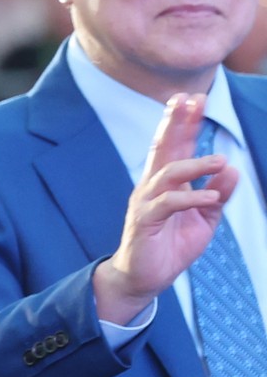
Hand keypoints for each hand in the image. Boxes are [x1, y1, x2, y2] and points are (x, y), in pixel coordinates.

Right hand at [94, 92, 234, 323]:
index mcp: (166, 183)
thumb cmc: (171, 246)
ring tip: (218, 160)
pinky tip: (210, 195)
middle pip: (163, 148)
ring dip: (194, 164)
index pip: (175, 146)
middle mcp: (152, 186)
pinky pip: (168, 203)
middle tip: (189, 100)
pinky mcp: (145, 221)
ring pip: (167, 174)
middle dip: (176, 123)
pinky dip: (190, 197)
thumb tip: (231, 168)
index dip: (184, 122)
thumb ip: (218, 193)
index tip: (193, 98)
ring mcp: (146, 202)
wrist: (144, 278)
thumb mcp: (204, 218)